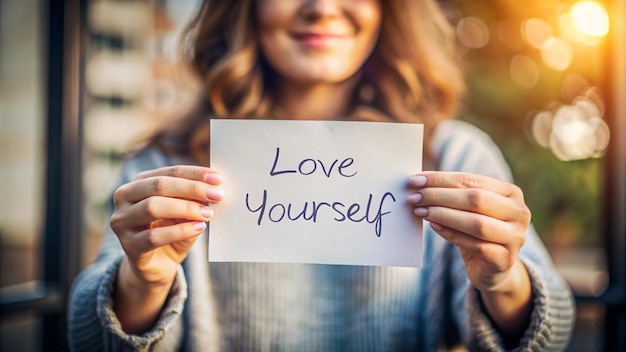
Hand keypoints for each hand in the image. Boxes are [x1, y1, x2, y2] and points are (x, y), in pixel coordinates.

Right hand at [110, 165, 223, 286]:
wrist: (158, 265)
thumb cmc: (172, 231)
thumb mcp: (184, 212)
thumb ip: (193, 199)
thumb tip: (213, 189)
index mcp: (138, 183)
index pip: (169, 172)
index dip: (195, 174)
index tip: (218, 179)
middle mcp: (124, 198)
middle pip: (159, 186)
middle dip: (191, 189)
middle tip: (217, 195)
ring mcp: (122, 222)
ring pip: (153, 207)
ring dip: (185, 209)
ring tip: (207, 213)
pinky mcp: (128, 245)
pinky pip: (154, 236)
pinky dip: (180, 231)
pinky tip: (199, 228)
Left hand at [407, 171, 530, 293]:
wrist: (494, 268)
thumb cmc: (477, 231)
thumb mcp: (469, 209)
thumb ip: (452, 195)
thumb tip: (418, 183)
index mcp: (511, 193)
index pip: (472, 180)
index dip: (441, 179)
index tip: (415, 180)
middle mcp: (519, 213)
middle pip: (476, 199)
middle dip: (440, 196)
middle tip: (414, 197)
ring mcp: (515, 238)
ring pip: (477, 223)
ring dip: (443, 215)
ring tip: (421, 211)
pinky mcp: (505, 260)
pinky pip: (475, 246)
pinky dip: (451, 234)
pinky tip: (434, 227)